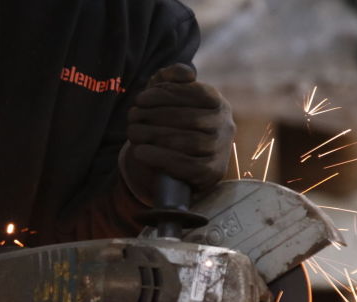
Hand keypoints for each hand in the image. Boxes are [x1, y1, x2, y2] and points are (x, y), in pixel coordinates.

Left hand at [122, 63, 234, 199]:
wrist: (176, 166)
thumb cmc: (171, 125)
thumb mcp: (169, 98)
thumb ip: (172, 78)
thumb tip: (184, 73)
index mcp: (217, 103)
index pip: (196, 93)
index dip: (166, 94)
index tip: (140, 99)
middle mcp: (225, 125)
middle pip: (190, 118)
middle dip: (156, 116)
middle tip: (131, 117)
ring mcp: (220, 150)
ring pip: (188, 142)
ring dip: (155, 135)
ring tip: (132, 132)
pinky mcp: (211, 173)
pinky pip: (186, 165)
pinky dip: (160, 158)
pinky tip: (140, 152)